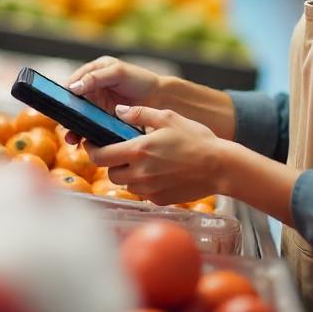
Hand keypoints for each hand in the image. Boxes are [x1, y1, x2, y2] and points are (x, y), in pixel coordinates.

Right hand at [64, 57, 162, 144]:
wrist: (160, 98)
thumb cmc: (140, 80)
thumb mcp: (118, 73)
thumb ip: (95, 78)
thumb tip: (73, 88)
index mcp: (93, 72)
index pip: (71, 83)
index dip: (61, 94)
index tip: (56, 105)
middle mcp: (92, 88)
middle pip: (71, 103)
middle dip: (65, 115)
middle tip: (63, 126)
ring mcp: (97, 104)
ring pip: (78, 117)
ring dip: (73, 128)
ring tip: (72, 139)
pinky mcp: (103, 119)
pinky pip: (88, 126)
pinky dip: (84, 134)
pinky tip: (82, 142)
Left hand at [85, 105, 226, 205]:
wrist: (220, 167)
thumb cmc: (196, 139)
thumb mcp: (168, 117)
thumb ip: (140, 113)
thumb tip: (119, 111)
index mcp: (138, 150)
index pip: (100, 156)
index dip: (92, 149)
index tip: (92, 143)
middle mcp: (140, 173)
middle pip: (110, 173)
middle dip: (112, 163)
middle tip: (122, 152)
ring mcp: (149, 189)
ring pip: (126, 184)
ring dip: (128, 174)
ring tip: (144, 162)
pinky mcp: (159, 200)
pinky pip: (143, 193)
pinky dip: (145, 184)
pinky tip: (160, 173)